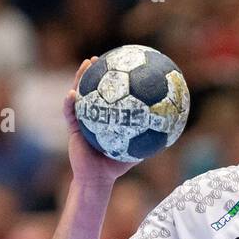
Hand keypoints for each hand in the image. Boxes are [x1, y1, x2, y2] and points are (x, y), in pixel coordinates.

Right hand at [63, 57, 138, 187]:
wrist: (97, 179)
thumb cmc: (115, 166)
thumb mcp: (135, 151)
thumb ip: (149, 140)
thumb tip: (169, 129)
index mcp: (105, 117)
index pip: (106, 95)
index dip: (109, 80)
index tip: (115, 65)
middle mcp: (92, 115)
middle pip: (90, 89)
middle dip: (92, 72)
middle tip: (96, 59)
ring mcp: (81, 120)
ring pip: (78, 95)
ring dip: (79, 79)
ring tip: (85, 66)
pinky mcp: (72, 129)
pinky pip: (69, 114)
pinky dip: (70, 104)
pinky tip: (72, 94)